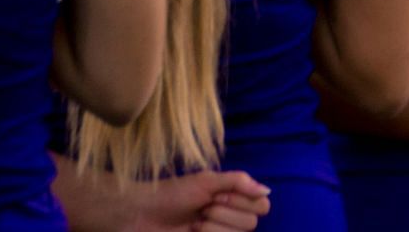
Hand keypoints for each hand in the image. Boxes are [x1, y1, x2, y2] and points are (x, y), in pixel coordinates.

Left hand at [129, 171, 272, 231]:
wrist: (141, 215)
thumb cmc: (172, 194)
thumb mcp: (206, 181)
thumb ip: (238, 182)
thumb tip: (267, 191)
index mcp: (233, 199)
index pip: (262, 206)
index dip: (241, 202)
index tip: (215, 196)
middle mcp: (230, 218)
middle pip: (251, 224)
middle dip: (223, 215)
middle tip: (201, 209)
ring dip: (213, 229)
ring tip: (193, 223)